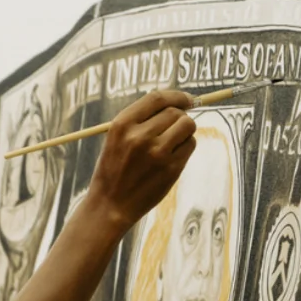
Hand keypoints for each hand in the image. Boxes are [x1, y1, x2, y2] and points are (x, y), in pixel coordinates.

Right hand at [87, 90, 197, 229]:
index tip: (186, 99)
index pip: (157, 98)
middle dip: (180, 116)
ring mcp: (157, 153)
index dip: (176, 96)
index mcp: (122, 124)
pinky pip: (190, 145)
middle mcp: (139, 136)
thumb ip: (141, 120)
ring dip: (186, 130)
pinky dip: (186, 146)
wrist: (110, 204)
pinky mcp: (171, 169)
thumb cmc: (115, 169)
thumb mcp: (117, 138)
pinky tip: (172, 156)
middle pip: (175, 112)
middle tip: (174, 128)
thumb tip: (177, 104)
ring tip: (173, 142)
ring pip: (187, 126)